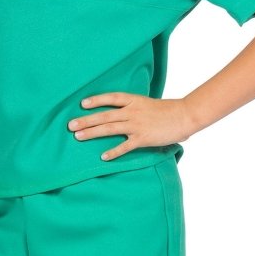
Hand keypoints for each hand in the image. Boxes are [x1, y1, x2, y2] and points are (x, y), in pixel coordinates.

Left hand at [67, 92, 193, 161]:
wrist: (185, 115)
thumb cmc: (168, 110)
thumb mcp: (148, 104)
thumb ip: (135, 108)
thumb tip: (125, 113)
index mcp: (134, 100)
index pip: (111, 98)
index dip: (96, 100)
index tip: (82, 104)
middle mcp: (132, 111)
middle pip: (104, 115)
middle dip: (86, 120)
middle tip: (70, 125)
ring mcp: (137, 124)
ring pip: (109, 128)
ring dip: (92, 133)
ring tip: (77, 136)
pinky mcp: (143, 138)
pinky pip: (125, 146)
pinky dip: (113, 152)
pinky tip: (103, 157)